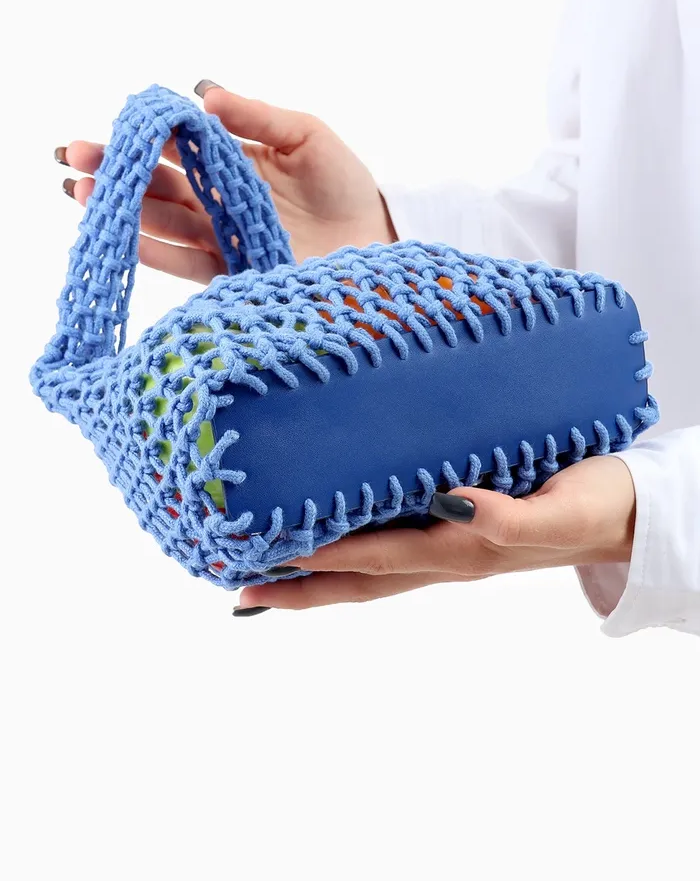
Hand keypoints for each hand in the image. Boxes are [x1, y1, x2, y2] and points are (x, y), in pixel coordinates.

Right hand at [57, 81, 395, 284]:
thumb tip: (202, 94)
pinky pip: (188, 264)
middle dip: (117, 172)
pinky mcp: (235, 273)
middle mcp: (221, 202)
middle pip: (159, 185)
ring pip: (163, 222)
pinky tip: (128, 240)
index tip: (114, 127)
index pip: (180, 147)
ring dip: (124, 209)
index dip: (145, 137)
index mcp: (234, 164)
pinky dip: (156, 253)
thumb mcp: (307, 136)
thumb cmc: (346, 186)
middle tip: (75, 159)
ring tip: (83, 194)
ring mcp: (224, 238)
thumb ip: (256, 118)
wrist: (377, 242)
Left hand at [234, 456, 635, 612]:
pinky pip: (397, 550)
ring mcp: (452, 550)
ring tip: (271, 574)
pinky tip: (342, 540)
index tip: (266, 560)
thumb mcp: (560, 512)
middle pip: (361, 581)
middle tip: (243, 590)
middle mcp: (448, 556)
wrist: (626, 515)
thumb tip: (454, 506)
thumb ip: (509, 519)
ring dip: (321, 577)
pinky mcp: (462, 530)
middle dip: (301, 588)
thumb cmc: (597, 507)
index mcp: (463, 551)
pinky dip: (358, 552)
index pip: (375, 560)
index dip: (321, 561)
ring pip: (373, 571)